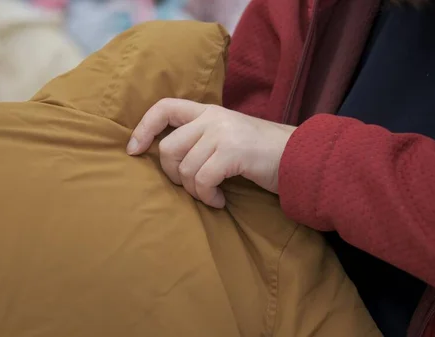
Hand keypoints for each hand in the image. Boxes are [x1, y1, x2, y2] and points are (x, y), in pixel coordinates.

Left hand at [127, 98, 295, 207]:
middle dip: (173, 174)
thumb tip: (168, 159)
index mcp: (208, 111)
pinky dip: (207, 196)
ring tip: (211, 196)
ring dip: (195, 190)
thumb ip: (201, 139)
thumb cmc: (262, 154)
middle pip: (168, 148)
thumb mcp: (228, 137)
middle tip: (193, 186)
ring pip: (185, 167)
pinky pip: (202, 179)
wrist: (300, 157)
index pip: (164, 107)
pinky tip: (219, 201)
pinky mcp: (232, 152)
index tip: (133, 150)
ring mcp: (222, 133)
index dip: (143, 128)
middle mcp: (213, 118)